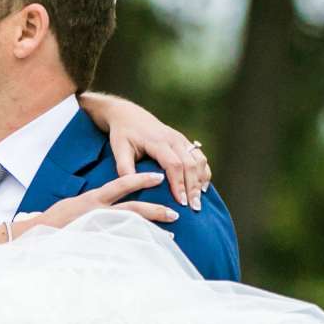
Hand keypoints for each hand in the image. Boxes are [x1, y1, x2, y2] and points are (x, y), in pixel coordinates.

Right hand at [25, 168, 181, 233]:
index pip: (121, 184)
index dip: (141, 180)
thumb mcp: (76, 206)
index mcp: (93, 199)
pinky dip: (136, 248)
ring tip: (171, 234)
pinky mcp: (94, 244)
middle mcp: (97, 212)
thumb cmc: (56, 221)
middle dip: (155, 210)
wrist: (35, 236)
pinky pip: (120, 246)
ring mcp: (96, 229)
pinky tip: (149, 252)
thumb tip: (113, 203)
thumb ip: (97, 205)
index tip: (158, 177)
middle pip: (133, 208)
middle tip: (175, 212)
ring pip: (130, 228)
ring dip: (151, 231)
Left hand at [86, 92, 211, 210]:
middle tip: (194, 208)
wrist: (129, 115)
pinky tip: (203, 187)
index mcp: (158, 141)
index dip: (179, 184)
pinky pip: (200, 157)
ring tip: (199, 201)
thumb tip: (133, 188)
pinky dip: (204, 172)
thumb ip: (125, 168)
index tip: (181, 203)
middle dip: (193, 187)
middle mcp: (173, 139)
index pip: (174, 165)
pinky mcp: (184, 141)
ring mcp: (181, 139)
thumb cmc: (122, 134)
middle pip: (190, 164)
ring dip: (201, 180)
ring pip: (199, 160)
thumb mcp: (119, 150)